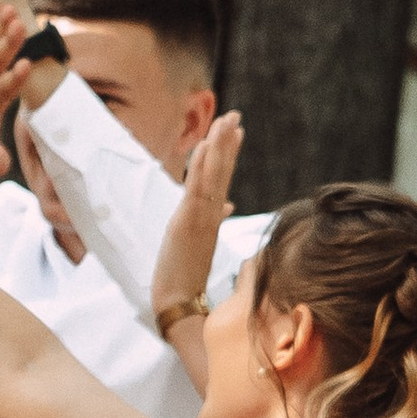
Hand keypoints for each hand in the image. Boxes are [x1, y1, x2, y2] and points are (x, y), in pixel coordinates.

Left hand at [151, 112, 240, 339]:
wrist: (179, 303)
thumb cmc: (185, 277)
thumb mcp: (199, 244)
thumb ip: (213, 220)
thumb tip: (229, 206)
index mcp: (212, 217)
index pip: (223, 178)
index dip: (230, 153)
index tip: (237, 131)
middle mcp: (211, 214)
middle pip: (222, 170)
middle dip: (228, 141)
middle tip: (234, 115)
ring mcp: (202, 217)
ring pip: (213, 174)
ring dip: (218, 145)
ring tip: (226, 120)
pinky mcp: (188, 222)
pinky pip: (197, 187)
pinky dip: (202, 166)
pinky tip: (205, 146)